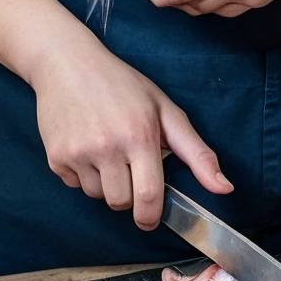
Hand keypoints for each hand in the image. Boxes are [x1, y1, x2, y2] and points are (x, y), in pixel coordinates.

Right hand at [29, 19, 232, 228]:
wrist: (68, 62)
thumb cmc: (122, 84)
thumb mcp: (165, 110)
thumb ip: (197, 153)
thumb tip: (225, 189)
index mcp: (140, 135)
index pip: (149, 197)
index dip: (152, 217)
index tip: (151, 218)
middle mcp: (107, 146)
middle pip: (122, 203)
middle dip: (129, 195)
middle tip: (129, 166)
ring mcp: (78, 152)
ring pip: (97, 196)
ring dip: (105, 183)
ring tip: (106, 150)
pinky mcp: (55, 157)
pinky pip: (74, 185)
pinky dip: (82, 173)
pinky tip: (85, 144)